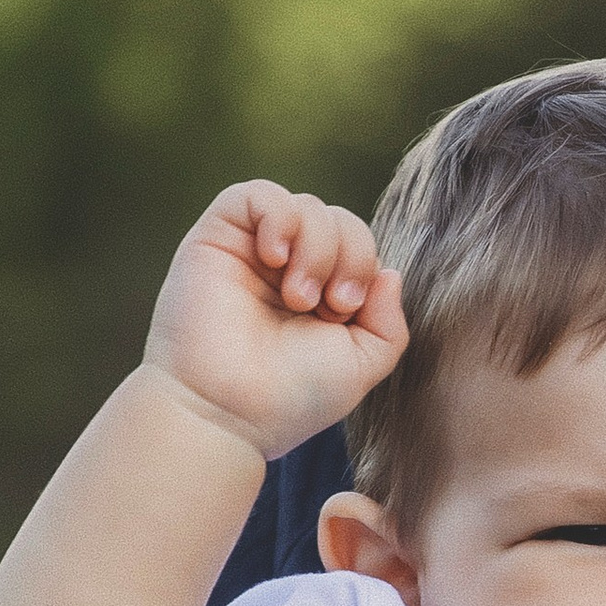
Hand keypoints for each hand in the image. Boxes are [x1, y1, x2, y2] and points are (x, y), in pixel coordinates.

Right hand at [143, 182, 407, 461]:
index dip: (363, 266)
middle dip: (348, 257)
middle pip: (339, 219)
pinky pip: (257, 194)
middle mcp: (287, 268)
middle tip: (328, 306)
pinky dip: (279, 217)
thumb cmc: (289, 397)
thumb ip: (388, 322)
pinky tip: (275, 258)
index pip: (359, 244)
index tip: (342, 313)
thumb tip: (389, 272)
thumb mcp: (362, 364)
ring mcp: (251, 251)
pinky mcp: (216, 238)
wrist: (225, 411)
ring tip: (296, 296)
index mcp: (321, 293)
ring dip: (317, 246)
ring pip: (306, 205)